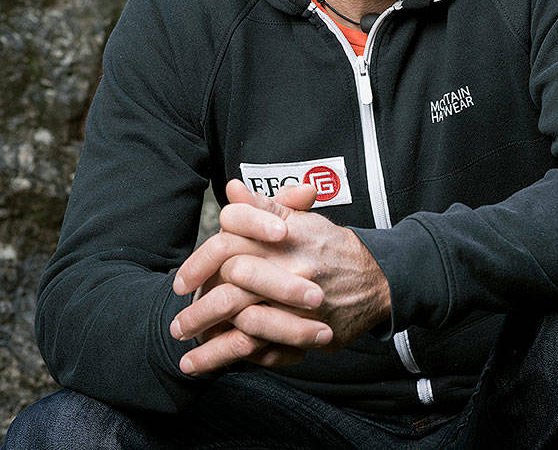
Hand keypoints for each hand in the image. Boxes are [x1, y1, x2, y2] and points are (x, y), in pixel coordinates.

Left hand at [171, 179, 391, 374]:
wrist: (381, 279)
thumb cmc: (333, 247)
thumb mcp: (302, 219)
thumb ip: (264, 207)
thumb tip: (231, 189)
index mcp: (283, 238)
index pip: (228, 244)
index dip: (199, 264)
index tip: (181, 284)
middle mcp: (289, 270)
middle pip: (231, 289)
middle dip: (199, 310)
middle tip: (177, 323)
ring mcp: (299, 306)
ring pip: (246, 326)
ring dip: (212, 345)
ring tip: (186, 356)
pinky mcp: (309, 334)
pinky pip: (267, 351)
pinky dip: (239, 360)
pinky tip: (215, 367)